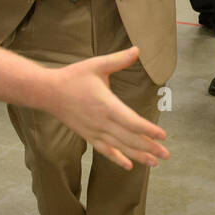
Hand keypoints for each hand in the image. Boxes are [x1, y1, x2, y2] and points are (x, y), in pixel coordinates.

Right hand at [48, 48, 169, 169]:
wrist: (48, 92)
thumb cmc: (73, 77)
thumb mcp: (96, 65)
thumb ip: (118, 60)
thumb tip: (137, 49)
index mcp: (106, 105)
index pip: (131, 121)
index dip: (148, 130)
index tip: (163, 135)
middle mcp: (102, 122)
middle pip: (129, 138)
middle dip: (149, 147)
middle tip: (166, 154)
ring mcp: (94, 131)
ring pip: (120, 147)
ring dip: (138, 155)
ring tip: (154, 163)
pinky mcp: (88, 136)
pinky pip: (105, 150)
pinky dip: (117, 159)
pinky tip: (129, 166)